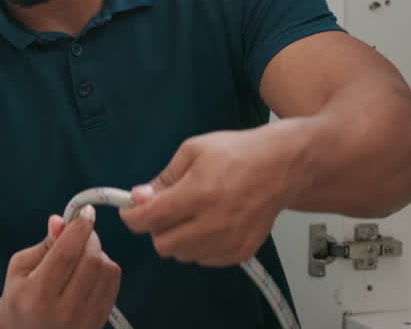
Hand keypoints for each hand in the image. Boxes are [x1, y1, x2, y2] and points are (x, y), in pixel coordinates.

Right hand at [0, 205, 120, 328]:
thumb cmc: (20, 296)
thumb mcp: (20, 267)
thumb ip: (44, 244)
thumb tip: (60, 221)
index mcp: (38, 295)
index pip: (67, 254)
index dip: (79, 228)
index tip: (84, 211)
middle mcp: (63, 311)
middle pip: (92, 260)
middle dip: (89, 237)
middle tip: (80, 233)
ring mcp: (84, 320)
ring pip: (107, 270)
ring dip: (98, 253)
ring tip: (82, 255)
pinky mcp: (98, 322)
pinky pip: (113, 284)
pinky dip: (106, 268)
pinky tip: (90, 270)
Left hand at [119, 129, 295, 266]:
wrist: (280, 166)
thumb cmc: (237, 153)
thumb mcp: (192, 151)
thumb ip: (163, 178)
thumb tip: (138, 197)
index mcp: (198, 194)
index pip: (150, 219)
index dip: (132, 216)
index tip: (130, 211)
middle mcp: (213, 223)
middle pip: (162, 244)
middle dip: (156, 227)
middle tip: (165, 210)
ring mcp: (229, 241)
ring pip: (182, 255)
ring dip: (177, 238)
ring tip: (190, 215)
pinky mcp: (241, 252)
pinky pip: (204, 260)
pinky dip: (198, 246)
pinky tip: (208, 225)